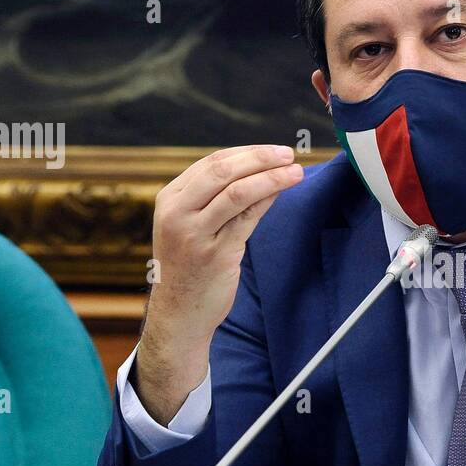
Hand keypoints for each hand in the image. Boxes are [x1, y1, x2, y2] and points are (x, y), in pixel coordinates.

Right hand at [134, 145, 302, 422]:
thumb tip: (263, 170)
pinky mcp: (216, 255)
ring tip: (296, 171)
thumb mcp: (194, 226)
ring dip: (270, 177)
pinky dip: (267, 201)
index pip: (211, 163)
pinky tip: (283, 192)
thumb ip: (220, 199)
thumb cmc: (190, 267)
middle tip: (288, 154)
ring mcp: (195, 234)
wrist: (179, 314)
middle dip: (260, 158)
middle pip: (223, 171)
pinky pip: (247, 219)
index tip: (273, 151)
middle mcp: (178, 213)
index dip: (246, 152)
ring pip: (237, 192)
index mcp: (169, 199)